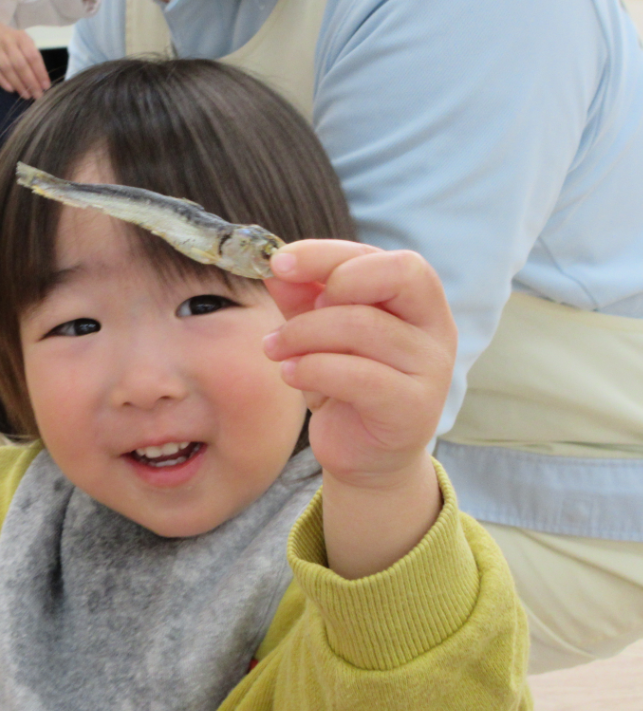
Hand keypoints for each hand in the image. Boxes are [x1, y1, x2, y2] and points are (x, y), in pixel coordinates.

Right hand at [0, 17, 50, 98]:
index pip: (33, 56)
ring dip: (18, 84)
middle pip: (21, 65)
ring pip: (8, 69)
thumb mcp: (21, 39)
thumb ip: (29, 54)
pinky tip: (10, 89)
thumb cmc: (6, 35)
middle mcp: (8, 42)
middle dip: (31, 82)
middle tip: (37, 95)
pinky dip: (2, 80)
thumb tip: (40, 77)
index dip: (40, 72)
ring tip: (26, 95)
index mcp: (21, 37)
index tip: (46, 86)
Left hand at [263, 240, 457, 576]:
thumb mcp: (320, 334)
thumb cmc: (346, 385)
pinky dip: (313, 369)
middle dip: (330, 287)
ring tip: (275, 349)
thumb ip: (304, 298)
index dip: (328, 255)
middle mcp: (435, 328)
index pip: (382, 257)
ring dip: (304, 333)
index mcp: (418, 300)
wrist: (365, 455)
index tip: (279, 263)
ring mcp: (430, 369)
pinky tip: (290, 373)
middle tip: (292, 316)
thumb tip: (277, 269)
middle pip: (395, 276)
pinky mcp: (413, 409)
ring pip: (365, 327)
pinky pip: (359, 376)